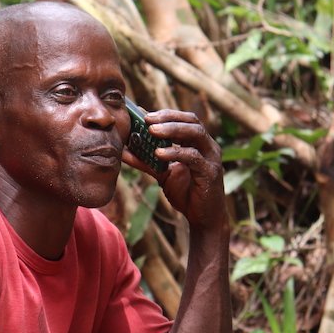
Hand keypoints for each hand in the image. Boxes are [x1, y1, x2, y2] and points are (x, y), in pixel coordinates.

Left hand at [122, 109, 224, 228]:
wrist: (202, 218)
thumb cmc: (186, 193)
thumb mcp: (162, 173)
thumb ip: (147, 160)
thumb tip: (123, 149)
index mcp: (198, 143)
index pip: (185, 119)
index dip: (166, 114)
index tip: (144, 114)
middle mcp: (208, 146)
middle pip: (191, 121)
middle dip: (168, 118)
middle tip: (147, 120)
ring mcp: (211, 158)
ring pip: (195, 133)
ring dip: (172, 129)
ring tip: (151, 131)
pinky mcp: (210, 172)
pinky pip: (193, 157)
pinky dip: (175, 152)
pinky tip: (159, 153)